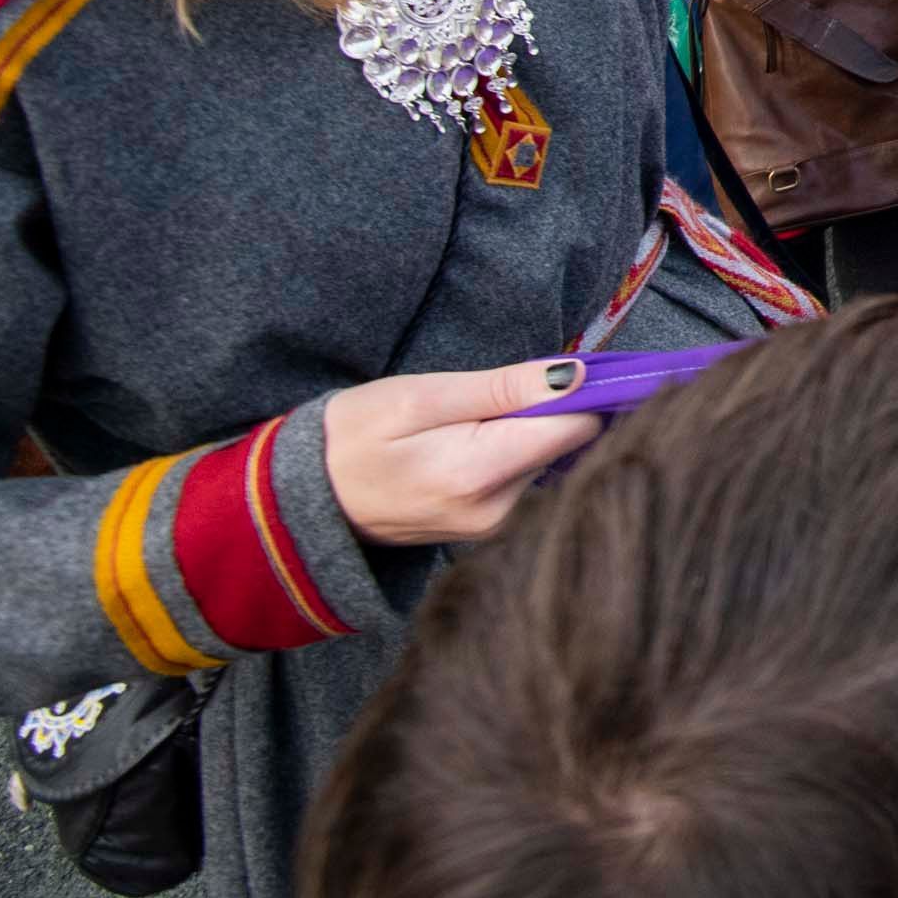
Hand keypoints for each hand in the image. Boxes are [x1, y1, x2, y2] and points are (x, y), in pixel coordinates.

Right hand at [322, 359, 603, 545]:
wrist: (309, 500)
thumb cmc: (356, 436)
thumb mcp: (422, 396)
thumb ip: (502, 388)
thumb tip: (578, 376)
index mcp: (480, 476)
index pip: (576, 429)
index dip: (587, 391)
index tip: (583, 367)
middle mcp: (499, 513)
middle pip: (569, 446)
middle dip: (557, 410)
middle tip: (511, 389)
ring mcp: (495, 528)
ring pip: (552, 462)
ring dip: (537, 431)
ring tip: (487, 416)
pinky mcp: (490, 530)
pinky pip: (530, 479)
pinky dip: (521, 452)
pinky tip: (485, 441)